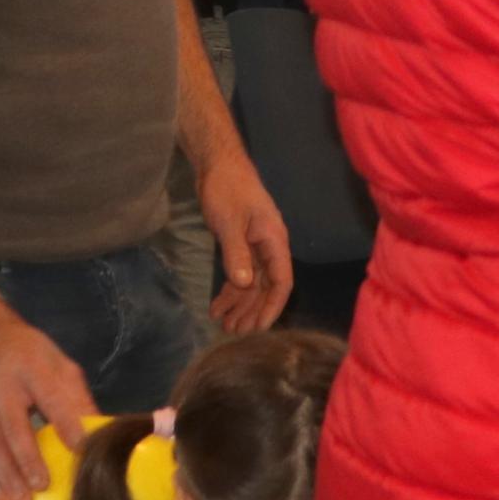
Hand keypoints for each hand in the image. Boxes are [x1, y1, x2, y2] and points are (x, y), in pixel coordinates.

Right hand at [0, 312, 95, 499]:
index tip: (81, 448)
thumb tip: (100, 426)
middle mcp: (3, 389)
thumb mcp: (60, 363)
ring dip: (5, 474)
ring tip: (18, 499)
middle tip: (41, 485)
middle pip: (14, 427)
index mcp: (32, 370)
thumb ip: (77, 394)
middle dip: (27, 458)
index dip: (65, 424)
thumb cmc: (32, 354)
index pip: (50, 399)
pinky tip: (2, 492)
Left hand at [197, 151, 292, 333]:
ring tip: (224, 325)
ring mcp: (255, 246)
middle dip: (252, 310)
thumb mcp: (230, 222)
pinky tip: (217, 305)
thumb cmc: (227, 190)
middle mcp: (269, 247)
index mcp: (275, 242)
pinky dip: (229, 290)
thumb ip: (237, 254)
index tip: (259, 328)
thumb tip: (244, 285)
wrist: (219, 166)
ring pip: (252, 283)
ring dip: (240, 304)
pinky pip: (240, 273)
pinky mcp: (241, 244)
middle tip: (236, 333)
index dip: (272, 307)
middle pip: (266, 287)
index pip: (281, 282)